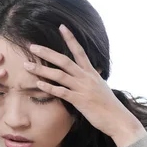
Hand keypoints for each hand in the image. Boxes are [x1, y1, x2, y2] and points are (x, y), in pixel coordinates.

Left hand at [23, 25, 146, 146]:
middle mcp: (86, 77)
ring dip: (42, 69)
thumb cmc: (109, 105)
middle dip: (47, 52)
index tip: (61, 26)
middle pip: (64, 60)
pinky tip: (38, 84)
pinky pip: (62, 92)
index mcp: (91, 73)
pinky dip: (49, 88)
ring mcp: (83, 88)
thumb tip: (92, 72)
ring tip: (27, 65)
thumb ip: (93, 78)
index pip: (80, 51)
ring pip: (59, 75)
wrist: (119, 119)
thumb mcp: (101, 87)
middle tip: (32, 46)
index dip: (71, 38)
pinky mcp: (80, 101)